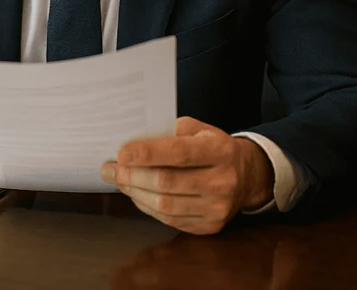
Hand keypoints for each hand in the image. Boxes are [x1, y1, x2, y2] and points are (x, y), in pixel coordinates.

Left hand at [101, 117, 273, 234]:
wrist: (246, 176)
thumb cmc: (213, 148)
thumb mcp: (199, 130)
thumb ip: (170, 132)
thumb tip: (132, 142)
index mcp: (220, 151)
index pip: (179, 153)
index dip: (147, 154)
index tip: (121, 153)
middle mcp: (222, 181)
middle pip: (166, 182)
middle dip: (131, 176)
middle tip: (110, 169)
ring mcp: (217, 207)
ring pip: (164, 204)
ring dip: (135, 192)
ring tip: (119, 180)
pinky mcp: (210, 226)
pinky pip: (169, 219)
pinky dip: (147, 206)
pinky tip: (136, 194)